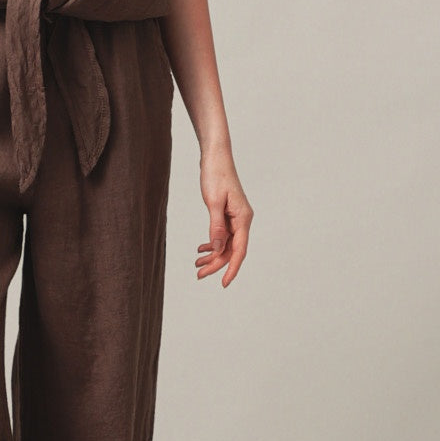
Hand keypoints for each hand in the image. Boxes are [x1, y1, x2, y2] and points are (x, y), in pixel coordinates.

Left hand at [196, 154, 251, 285]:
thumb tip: (217, 249)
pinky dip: (212, 243)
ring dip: (212, 255)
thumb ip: (216, 227)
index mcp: (243, 218)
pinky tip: (201, 248)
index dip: (232, 268)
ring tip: (196, 263)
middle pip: (231, 249)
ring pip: (225, 244)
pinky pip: (222, 235)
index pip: (239, 250)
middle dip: (216, 263)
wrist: (215, 157)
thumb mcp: (213, 202)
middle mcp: (242, 220)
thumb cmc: (216, 175)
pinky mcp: (227, 214)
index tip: (223, 283)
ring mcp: (235, 218)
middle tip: (198, 274)